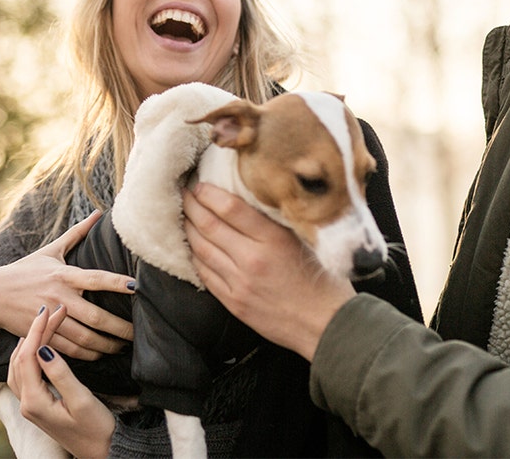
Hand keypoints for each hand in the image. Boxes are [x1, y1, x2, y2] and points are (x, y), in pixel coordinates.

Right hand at [0, 210, 135, 359]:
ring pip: (84, 338)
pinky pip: (69, 350)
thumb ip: (77, 234)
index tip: (137, 288)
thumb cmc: (25, 271)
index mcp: (63, 275)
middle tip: (139, 334)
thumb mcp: (50, 251)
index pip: (96, 279)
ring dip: (106, 345)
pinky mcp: (40, 334)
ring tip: (123, 346)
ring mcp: (49, 318)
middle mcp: (58, 297)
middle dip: (119, 328)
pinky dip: (87, 355)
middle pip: (94, 317)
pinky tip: (100, 353)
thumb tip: (100, 213)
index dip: (118, 283)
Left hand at [7, 305, 114, 458]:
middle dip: (34, 332)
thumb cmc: (97, 429)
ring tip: (45, 323)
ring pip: (19, 366)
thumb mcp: (82, 400)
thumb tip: (44, 348)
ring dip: (30, 342)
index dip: (38, 330)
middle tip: (51, 311)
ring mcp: (31, 405)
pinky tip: (41, 345)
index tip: (50, 310)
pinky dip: (30, 354)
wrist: (102, 453)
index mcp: (34, 401)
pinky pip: (26, 374)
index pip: (28, 356)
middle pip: (20, 359)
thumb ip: (61, 374)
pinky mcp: (38, 404)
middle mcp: (27, 403)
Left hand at [183, 183, 354, 360]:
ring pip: (202, 250)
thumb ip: (276, 223)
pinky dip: (195, 257)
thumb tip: (246, 201)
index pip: (230, 208)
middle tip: (184, 194)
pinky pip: (206, 275)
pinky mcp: (234, 302)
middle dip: (192, 207)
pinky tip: (192, 247)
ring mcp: (240, 283)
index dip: (209, 193)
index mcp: (274, 239)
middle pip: (210, 226)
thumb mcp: (305, 241)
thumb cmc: (322, 281)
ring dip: (189, 230)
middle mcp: (252, 259)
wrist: (325, 325)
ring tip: (184, 216)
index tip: (200, 185)